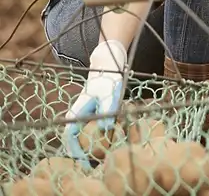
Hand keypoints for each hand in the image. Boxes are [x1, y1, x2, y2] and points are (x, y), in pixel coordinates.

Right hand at [63, 39, 128, 165]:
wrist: (106, 69)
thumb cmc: (108, 82)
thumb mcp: (111, 94)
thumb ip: (108, 111)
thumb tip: (105, 129)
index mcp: (76, 113)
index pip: (70, 137)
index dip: (75, 152)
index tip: (85, 162)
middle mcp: (75, 116)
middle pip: (72, 140)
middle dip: (79, 154)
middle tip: (90, 165)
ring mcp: (80, 116)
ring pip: (77, 137)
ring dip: (84, 148)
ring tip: (95, 159)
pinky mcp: (87, 115)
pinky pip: (84, 132)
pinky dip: (90, 141)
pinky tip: (100, 146)